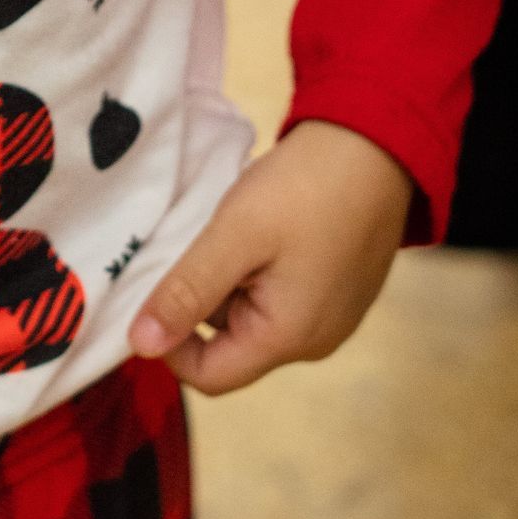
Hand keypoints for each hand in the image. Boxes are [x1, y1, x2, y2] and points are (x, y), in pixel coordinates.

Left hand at [129, 119, 413, 395]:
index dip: (170, 343)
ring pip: (251, 317)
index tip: (156, 289)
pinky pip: (278, 296)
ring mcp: (331, 315)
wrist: (378, 143)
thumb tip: (139, 346)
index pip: (208, 375)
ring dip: (226, 282)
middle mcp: (314, 341)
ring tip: (226, 231)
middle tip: (192, 247)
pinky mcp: (338, 289)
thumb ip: (187, 292)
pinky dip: (254, 270)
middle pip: (230, 346)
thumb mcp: (235, 235)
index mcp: (287, 339)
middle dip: (199, 304)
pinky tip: (257, 229)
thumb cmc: (306, 190)